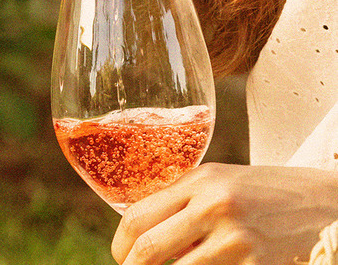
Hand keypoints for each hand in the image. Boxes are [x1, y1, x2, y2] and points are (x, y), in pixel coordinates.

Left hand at [111, 163, 337, 264]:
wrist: (324, 203)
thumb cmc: (262, 194)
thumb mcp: (218, 183)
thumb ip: (180, 202)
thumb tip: (138, 235)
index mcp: (199, 181)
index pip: (137, 217)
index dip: (120, 245)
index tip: (121, 257)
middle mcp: (215, 205)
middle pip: (148, 249)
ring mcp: (237, 238)